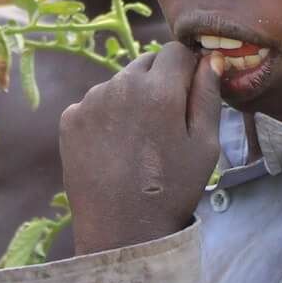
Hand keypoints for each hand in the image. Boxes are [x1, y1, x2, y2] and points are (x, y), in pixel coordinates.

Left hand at [59, 42, 222, 256]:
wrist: (121, 231)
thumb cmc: (173, 190)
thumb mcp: (205, 145)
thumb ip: (208, 95)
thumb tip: (211, 58)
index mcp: (159, 89)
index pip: (177, 51)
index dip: (188, 67)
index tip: (191, 90)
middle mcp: (120, 85)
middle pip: (146, 63)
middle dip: (160, 81)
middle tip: (166, 122)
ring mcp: (90, 101)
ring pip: (120, 82)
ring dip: (132, 98)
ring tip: (140, 141)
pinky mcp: (70, 119)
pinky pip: (95, 104)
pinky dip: (107, 116)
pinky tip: (116, 148)